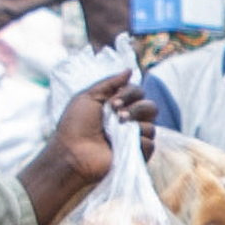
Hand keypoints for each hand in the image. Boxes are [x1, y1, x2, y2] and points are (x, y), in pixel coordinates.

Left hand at [21, 75, 140, 224]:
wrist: (72, 152)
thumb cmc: (74, 125)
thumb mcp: (88, 96)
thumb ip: (109, 82)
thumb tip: (130, 70)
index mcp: (118, 106)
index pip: (139, 92)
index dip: (130, 94)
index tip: (112, 103)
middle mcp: (129, 121)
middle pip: (151, 107)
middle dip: (136, 108)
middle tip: (117, 116)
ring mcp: (134, 139)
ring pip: (152, 125)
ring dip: (134, 126)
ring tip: (116, 132)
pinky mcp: (137, 155)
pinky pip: (150, 143)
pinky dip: (137, 142)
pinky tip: (121, 145)